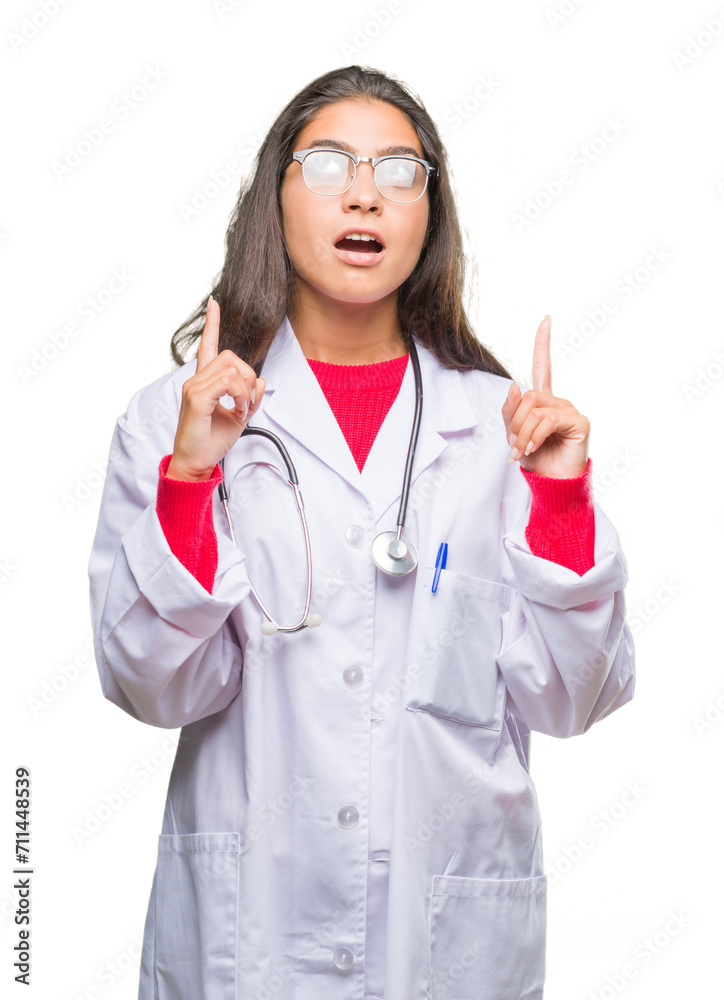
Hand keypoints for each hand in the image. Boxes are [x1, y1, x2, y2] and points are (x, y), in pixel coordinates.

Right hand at [166, 296, 265, 480]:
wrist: (195, 463)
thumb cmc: (210, 442)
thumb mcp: (238, 417)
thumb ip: (250, 397)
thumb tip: (261, 380)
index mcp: (204, 383)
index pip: (207, 347)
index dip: (212, 325)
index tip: (214, 304)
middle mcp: (196, 381)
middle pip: (230, 357)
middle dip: (248, 376)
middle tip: (247, 401)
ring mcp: (194, 388)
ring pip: (232, 369)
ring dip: (245, 390)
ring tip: (242, 409)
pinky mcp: (197, 398)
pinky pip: (227, 383)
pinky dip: (240, 396)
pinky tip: (238, 411)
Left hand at [501, 315, 588, 478]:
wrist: (552, 483)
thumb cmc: (536, 460)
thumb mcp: (515, 436)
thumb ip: (511, 412)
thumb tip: (514, 386)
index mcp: (542, 402)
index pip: (543, 367)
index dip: (543, 344)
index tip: (546, 320)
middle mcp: (557, 402)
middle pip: (527, 396)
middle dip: (515, 424)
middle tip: (513, 447)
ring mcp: (570, 410)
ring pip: (535, 410)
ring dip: (522, 434)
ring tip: (522, 452)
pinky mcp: (579, 422)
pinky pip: (548, 420)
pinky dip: (535, 436)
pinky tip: (534, 449)